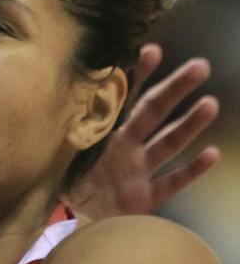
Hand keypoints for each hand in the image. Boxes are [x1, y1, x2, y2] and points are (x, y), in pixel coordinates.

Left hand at [65, 43, 220, 219]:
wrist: (58, 216)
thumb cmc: (56, 174)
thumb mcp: (56, 140)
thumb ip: (63, 116)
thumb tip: (53, 76)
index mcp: (100, 127)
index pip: (120, 93)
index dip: (136, 72)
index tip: (151, 48)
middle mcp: (123, 144)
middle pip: (154, 111)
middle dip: (176, 88)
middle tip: (200, 67)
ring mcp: (137, 169)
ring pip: (168, 142)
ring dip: (189, 124)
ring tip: (210, 103)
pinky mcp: (144, 197)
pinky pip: (171, 181)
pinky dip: (192, 169)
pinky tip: (211, 154)